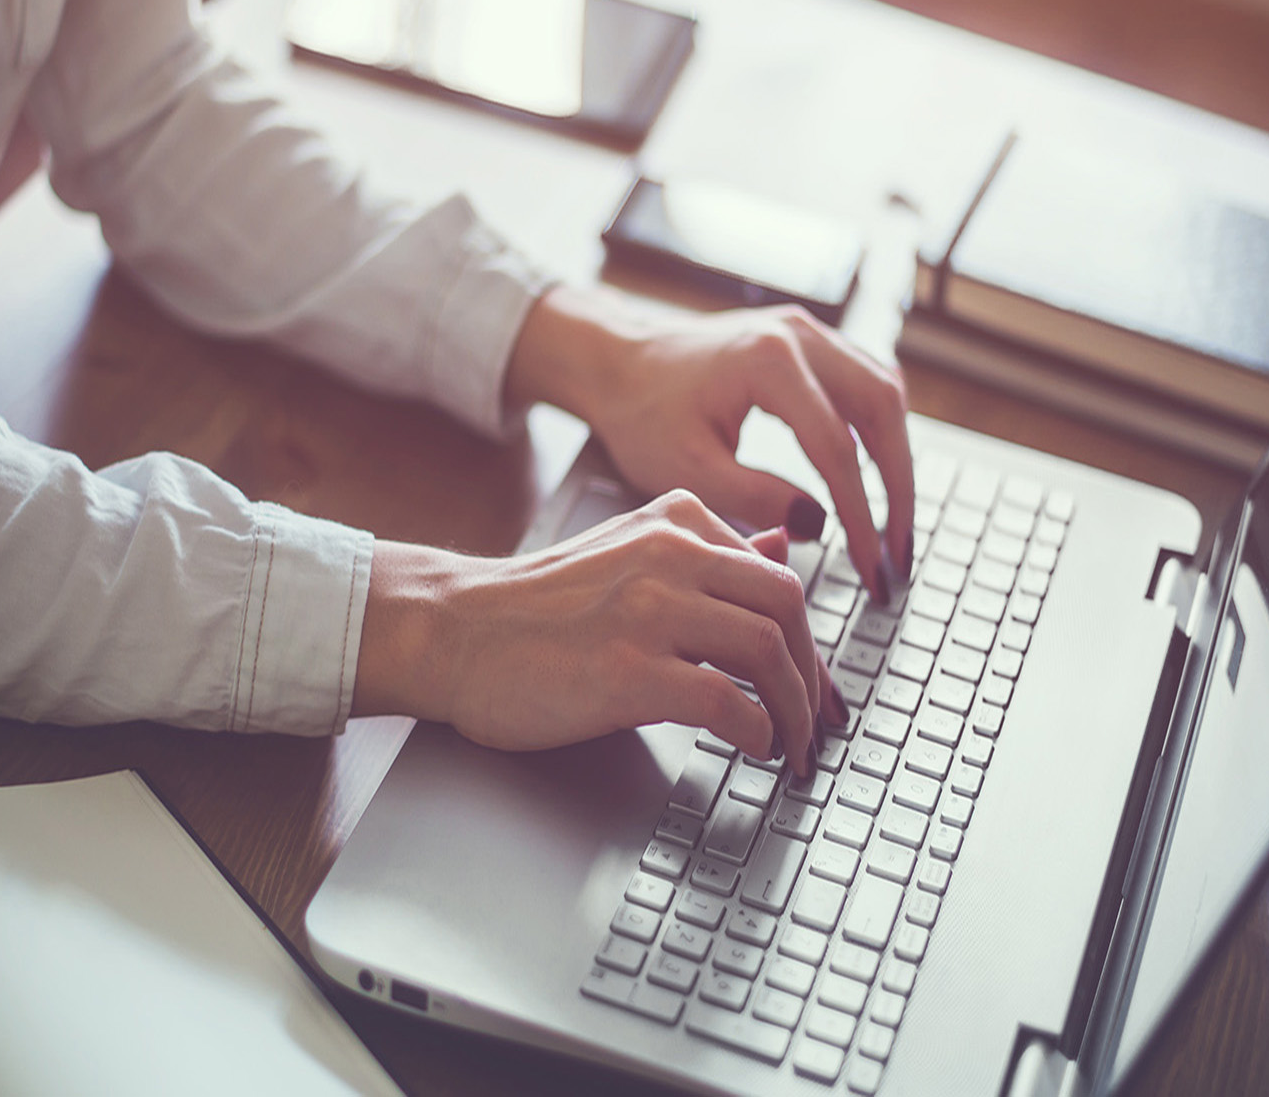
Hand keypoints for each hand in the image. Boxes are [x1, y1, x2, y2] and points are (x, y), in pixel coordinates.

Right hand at [352, 492, 845, 776]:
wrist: (453, 632)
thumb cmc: (533, 608)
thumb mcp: (628, 555)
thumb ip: (705, 555)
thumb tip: (782, 553)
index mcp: (673, 521)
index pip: (776, 576)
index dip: (808, 640)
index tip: (814, 684)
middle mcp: (668, 554)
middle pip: (787, 607)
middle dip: (812, 673)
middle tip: (815, 721)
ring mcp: (648, 610)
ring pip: (767, 650)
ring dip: (792, 710)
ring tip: (790, 746)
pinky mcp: (628, 669)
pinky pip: (727, 701)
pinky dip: (756, 731)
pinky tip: (751, 748)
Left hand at [505, 286, 914, 601]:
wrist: (616, 363)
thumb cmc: (640, 413)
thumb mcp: (686, 470)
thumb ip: (754, 498)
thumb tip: (818, 526)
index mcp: (767, 362)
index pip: (836, 449)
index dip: (860, 516)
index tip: (870, 569)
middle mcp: (798, 336)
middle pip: (882, 410)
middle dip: (898, 489)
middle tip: (898, 554)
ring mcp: (808, 332)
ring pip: (883, 392)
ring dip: (896, 459)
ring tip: (894, 526)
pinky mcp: (808, 343)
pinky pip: (865, 384)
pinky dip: (878, 433)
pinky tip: (876, 479)